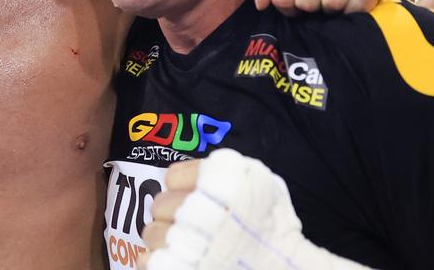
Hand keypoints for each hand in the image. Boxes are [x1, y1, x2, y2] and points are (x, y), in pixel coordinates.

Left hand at [138, 149, 364, 269]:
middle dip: (171, 214)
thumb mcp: (261, 186)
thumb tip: (200, 174)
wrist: (284, 268)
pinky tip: (174, 260)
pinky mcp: (177, 268)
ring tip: (185, 245)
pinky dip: (157, 260)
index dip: (181, 186)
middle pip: (160, 205)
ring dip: (164, 239)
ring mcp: (186, 243)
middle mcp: (198, 209)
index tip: (192, 196)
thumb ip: (229, 173)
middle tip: (188, 223)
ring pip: (152, 233)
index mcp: (219, 182)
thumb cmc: (273, 227)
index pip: (173, 176)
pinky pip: (149, 260)